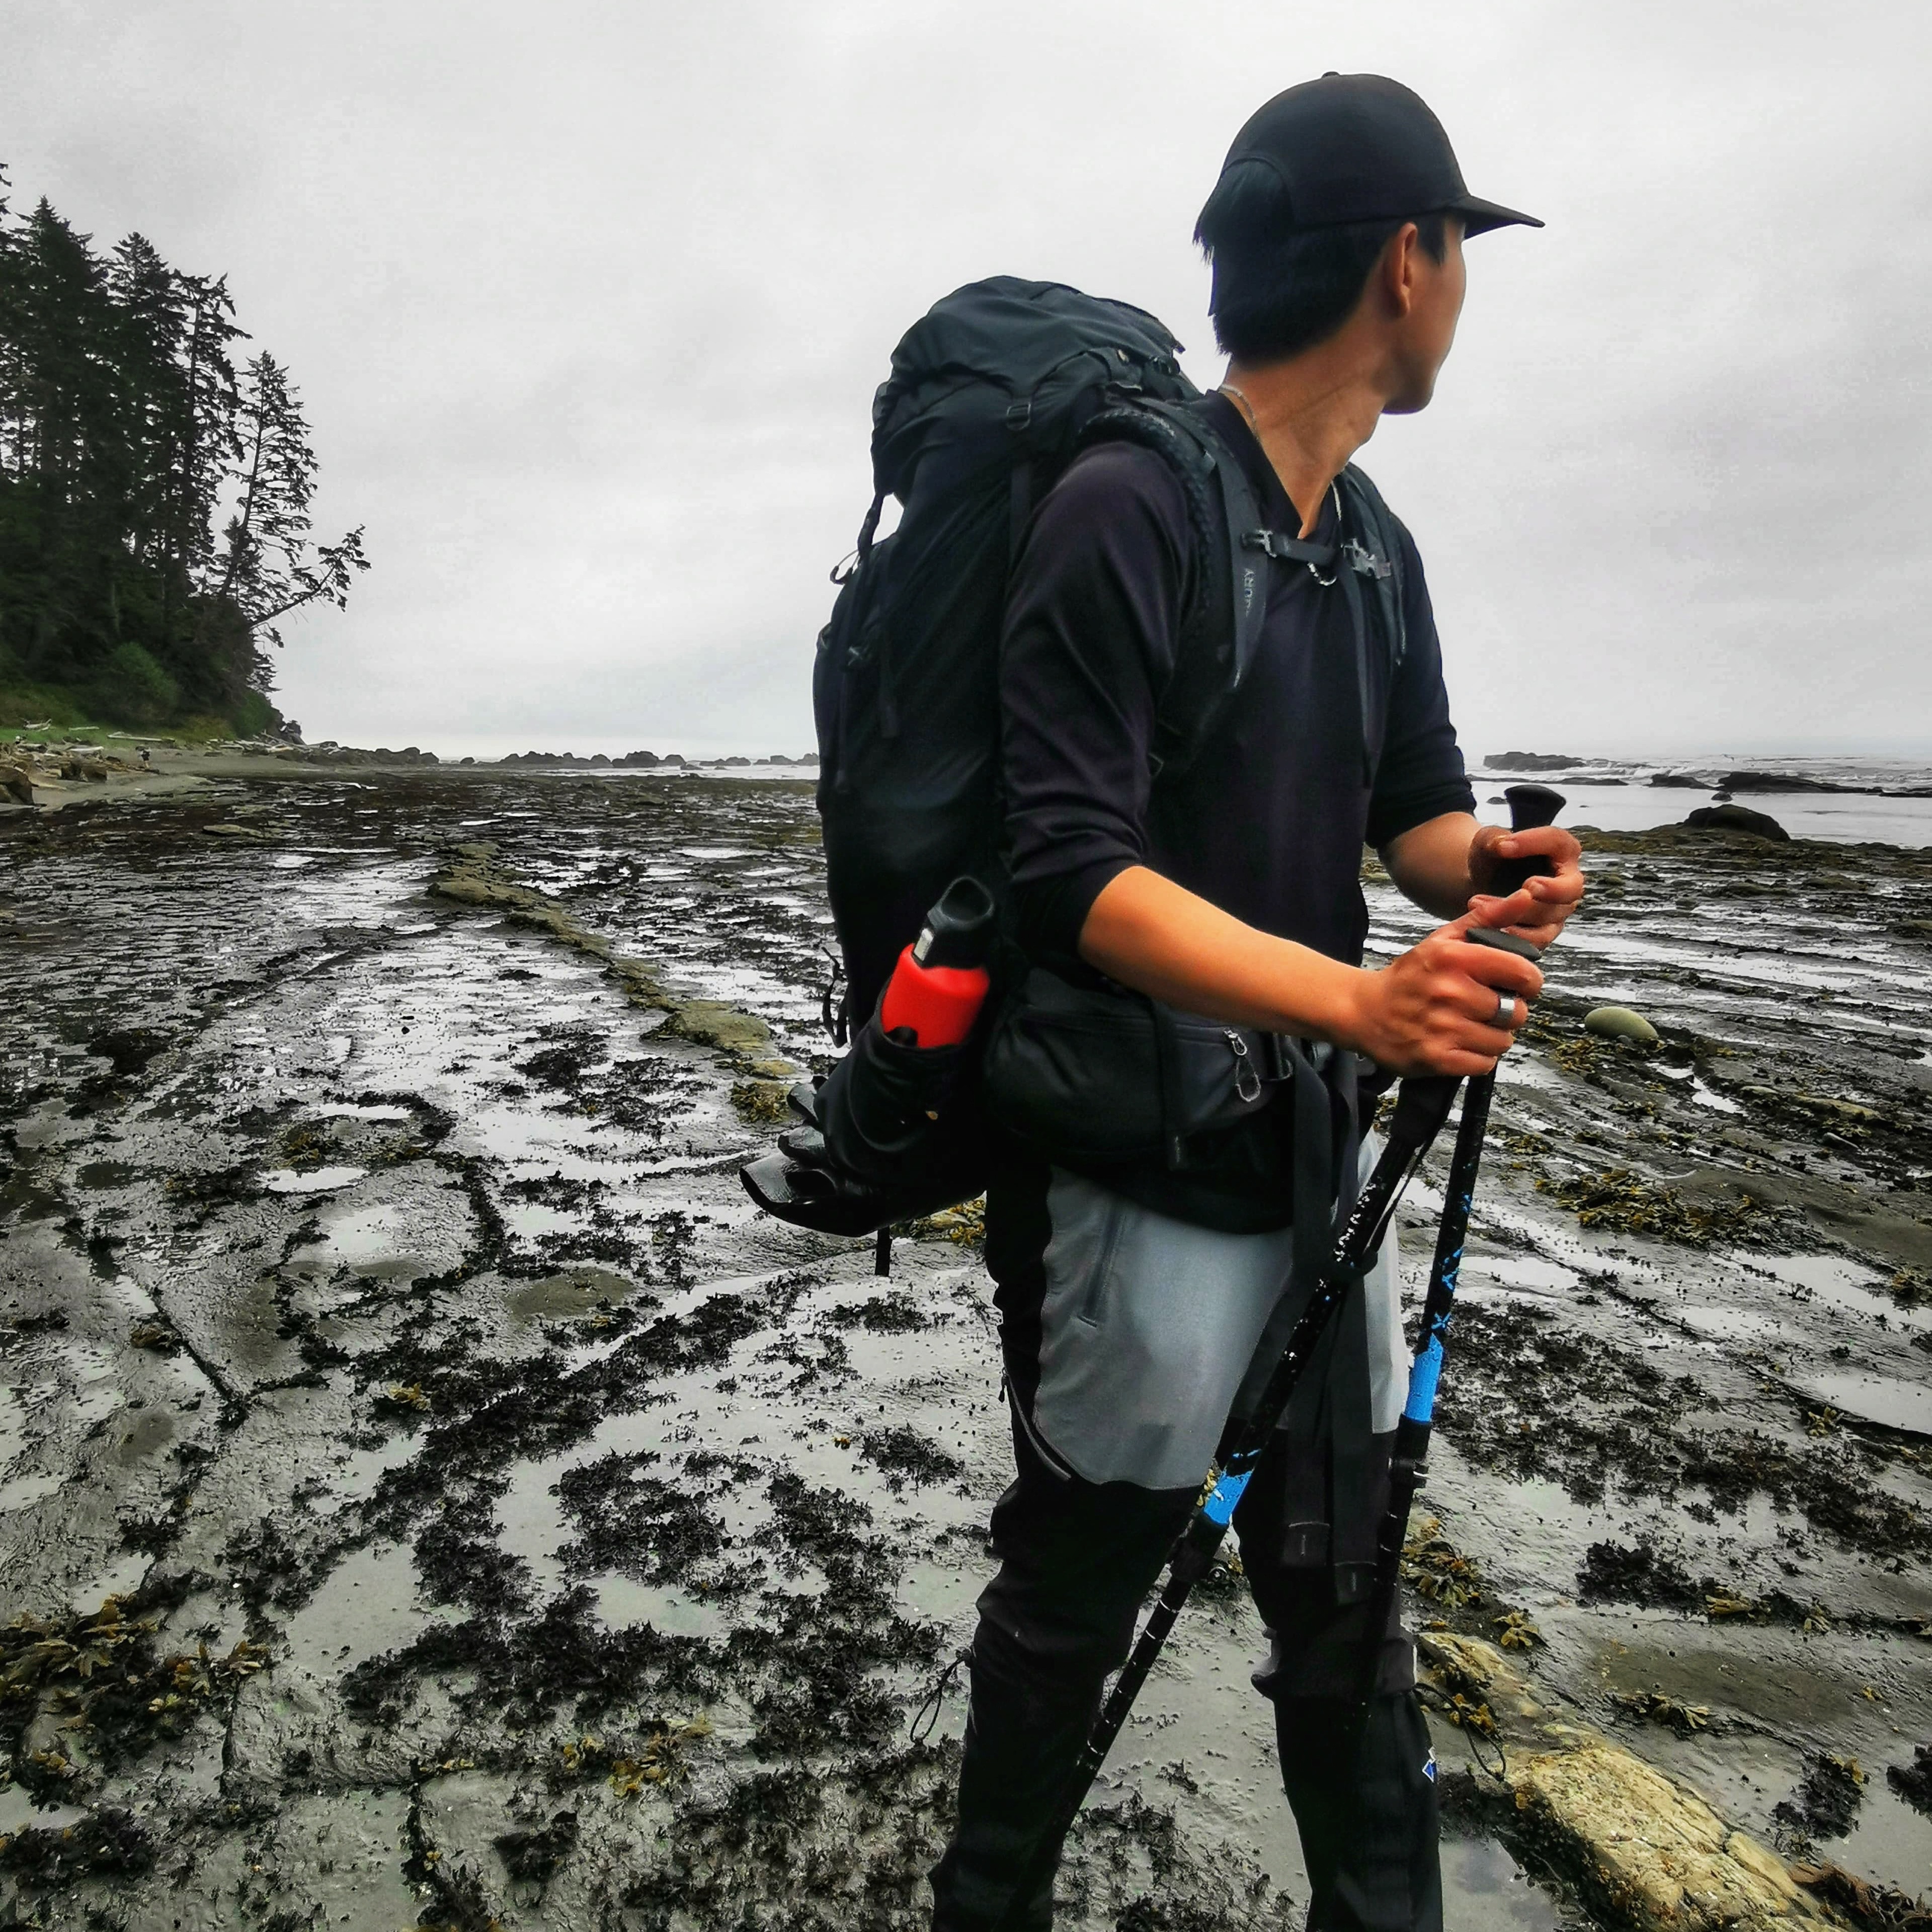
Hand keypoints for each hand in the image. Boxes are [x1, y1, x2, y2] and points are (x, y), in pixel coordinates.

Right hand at [1343, 916, 1543, 1076]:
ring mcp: (1442, 1028)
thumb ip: (1489, 918)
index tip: (1516, 985)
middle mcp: (1449, 992)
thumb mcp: (1444, 939)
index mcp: (1454, 958)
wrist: (1363, 1011)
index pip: (1522, 973)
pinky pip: (1484, 1064)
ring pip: (1502, 1041)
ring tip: (1473, 1027)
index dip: (1528, 982)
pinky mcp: (1436, 1059)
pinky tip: (1462, 1045)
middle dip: (1507, 1012)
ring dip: (1493, 1037)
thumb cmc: (1411, 976)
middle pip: (1515, 1012)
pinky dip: (1478, 1058)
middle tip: (1487, 1009)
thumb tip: (1527, 896)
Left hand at [1466, 824, 1583, 948]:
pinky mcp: (1545, 932)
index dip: (1533, 842)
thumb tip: (1499, 846)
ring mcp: (1559, 909)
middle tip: (1528, 887)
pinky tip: (1490, 928)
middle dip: (1551, 889)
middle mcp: (1568, 881)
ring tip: (1481, 904)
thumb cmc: (1493, 857)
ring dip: (1517, 913)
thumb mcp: (1488, 841)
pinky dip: (1514, 936)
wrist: (1481, 883)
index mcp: (1561, 849)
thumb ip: (1493, 838)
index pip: (1557, 841)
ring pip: (1549, 917)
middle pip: (1570, 888)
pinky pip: (1537, 940)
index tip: (1502, 847)